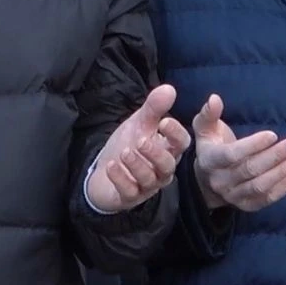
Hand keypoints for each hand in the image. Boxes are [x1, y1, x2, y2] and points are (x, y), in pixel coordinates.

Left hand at [85, 85, 191, 212]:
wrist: (104, 170)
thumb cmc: (128, 145)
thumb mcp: (139, 124)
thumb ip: (154, 108)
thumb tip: (169, 88)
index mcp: (167, 149)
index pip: (181, 144)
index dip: (176, 133)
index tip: (164, 121)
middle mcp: (160, 169)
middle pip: (168, 165)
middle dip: (156, 153)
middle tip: (140, 140)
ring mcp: (145, 185)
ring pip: (150, 179)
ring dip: (137, 165)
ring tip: (124, 152)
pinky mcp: (129, 196)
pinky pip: (129, 191)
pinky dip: (121, 178)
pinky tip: (111, 166)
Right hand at [192, 94, 285, 212]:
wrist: (206, 182)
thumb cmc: (211, 147)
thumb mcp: (205, 128)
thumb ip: (210, 114)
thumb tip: (215, 98)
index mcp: (209, 160)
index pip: (232, 155)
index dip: (253, 145)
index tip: (273, 134)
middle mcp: (220, 181)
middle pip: (250, 170)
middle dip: (274, 156)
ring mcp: (233, 196)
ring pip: (260, 186)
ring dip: (282, 171)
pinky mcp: (247, 205)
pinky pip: (268, 199)